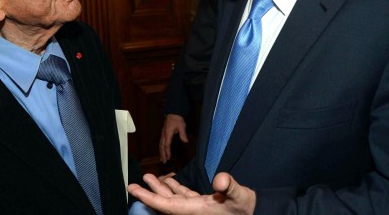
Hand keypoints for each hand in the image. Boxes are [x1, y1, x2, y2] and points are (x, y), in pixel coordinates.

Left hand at [128, 172, 255, 214]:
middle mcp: (192, 212)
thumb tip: (220, 179)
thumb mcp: (239, 195)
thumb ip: (229, 187)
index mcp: (196, 211)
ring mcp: (197, 209)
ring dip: (160, 189)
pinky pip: (184, 198)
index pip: (166, 206)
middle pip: (165, 203)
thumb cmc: (246, 207)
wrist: (255, 212)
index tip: (135, 190)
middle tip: (133, 185)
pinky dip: (175, 189)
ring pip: (173, 199)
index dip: (149, 198)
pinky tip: (170, 181)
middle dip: (149, 193)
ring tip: (148, 177)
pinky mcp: (203, 205)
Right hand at [159, 114, 188, 163]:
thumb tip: (185, 141)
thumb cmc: (177, 118)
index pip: (166, 144)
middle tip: (163, 161)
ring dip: (161, 151)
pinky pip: (161, 141)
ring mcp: (163, 133)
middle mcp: (164, 134)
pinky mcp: (164, 132)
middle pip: (162, 146)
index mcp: (167, 133)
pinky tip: (163, 150)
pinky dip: (161, 147)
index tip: (168, 158)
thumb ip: (183, 134)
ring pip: (160, 144)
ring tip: (162, 158)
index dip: (167, 152)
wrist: (173, 111)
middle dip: (162, 154)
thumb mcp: (182, 126)